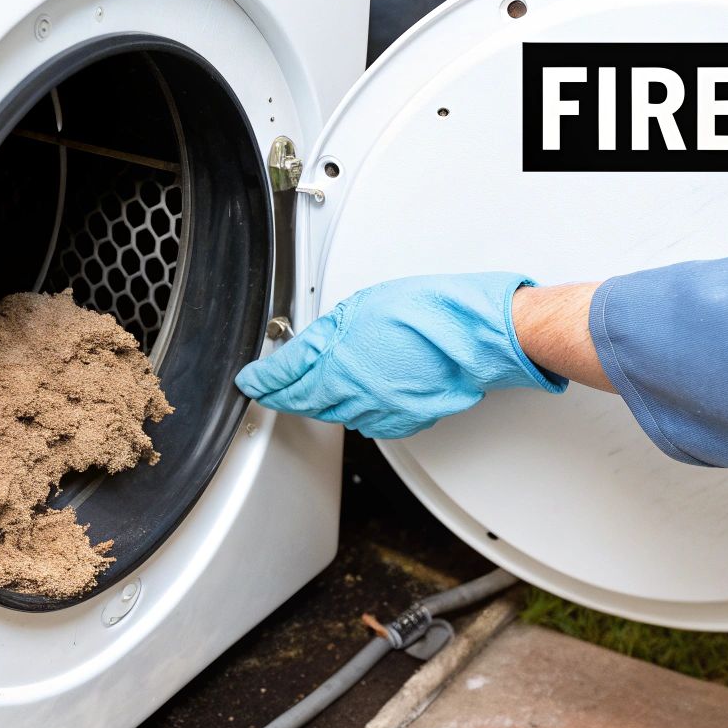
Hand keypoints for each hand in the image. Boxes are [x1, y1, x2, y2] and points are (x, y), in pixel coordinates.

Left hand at [235, 273, 566, 438]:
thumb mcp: (361, 307)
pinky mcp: (404, 420)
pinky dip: (355, 406)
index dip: (262, 380)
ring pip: (335, 412)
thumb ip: (325, 335)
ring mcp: (380, 413)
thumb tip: (304, 350)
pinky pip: (367, 418)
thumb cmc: (430, 313)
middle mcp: (354, 398)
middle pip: (305, 401)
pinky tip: (358, 390)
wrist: (477, 336)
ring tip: (319, 379)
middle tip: (274, 382)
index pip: (282, 381)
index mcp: (336, 368)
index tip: (250, 381)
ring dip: (322, 398)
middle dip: (287, 391)